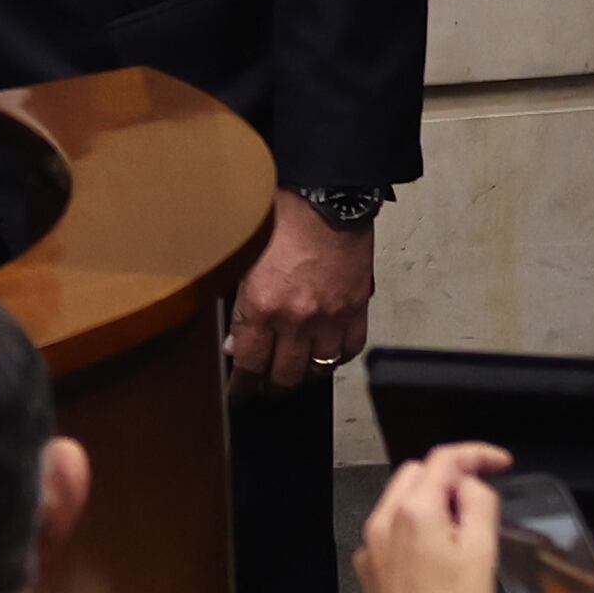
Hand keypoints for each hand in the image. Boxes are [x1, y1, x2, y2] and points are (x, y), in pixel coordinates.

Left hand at [226, 194, 371, 393]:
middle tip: (264, 388)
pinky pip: (348, 351)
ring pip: (318, 370)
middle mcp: (297, 319)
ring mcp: (331, 317)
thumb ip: (240, 308)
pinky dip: (335, 358)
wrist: (326, 196)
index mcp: (263, 306)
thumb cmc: (280, 220)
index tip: (239, 396)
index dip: (242, 388)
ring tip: (293, 373)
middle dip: (270, 388)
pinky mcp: (356, 309)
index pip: (250, 366)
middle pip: (284, 376)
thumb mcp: (243, 262)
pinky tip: (324, 354)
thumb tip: (237, 344)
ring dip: (303, 376)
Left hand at [355, 443, 511, 592]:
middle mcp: (383, 519)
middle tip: (482, 495)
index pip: (444, 459)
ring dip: (432, 499)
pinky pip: (392, 529)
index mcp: (413, 510)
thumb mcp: (482, 554)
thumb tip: (470, 484)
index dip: (477, 454)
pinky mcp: (368, 567)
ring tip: (463, 523)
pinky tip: (437, 551)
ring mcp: (371, 544)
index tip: (502, 463)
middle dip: (450, 475)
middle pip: (416, 473)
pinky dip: (416, 525)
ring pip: (400, 499)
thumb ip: (478, 505)